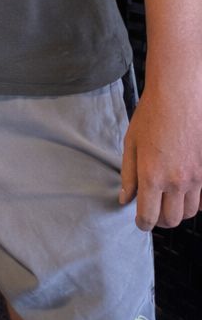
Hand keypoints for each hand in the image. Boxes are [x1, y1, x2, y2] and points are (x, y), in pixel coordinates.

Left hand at [119, 80, 201, 228]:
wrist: (179, 95)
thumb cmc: (151, 115)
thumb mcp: (131, 143)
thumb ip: (128, 174)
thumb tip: (125, 198)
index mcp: (151, 175)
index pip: (148, 217)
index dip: (142, 224)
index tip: (140, 221)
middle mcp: (175, 181)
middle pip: (170, 220)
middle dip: (159, 221)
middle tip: (152, 212)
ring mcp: (195, 178)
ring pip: (188, 213)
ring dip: (176, 213)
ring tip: (166, 202)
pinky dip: (193, 203)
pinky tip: (183, 192)